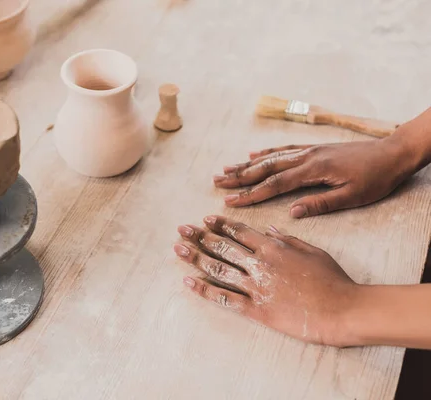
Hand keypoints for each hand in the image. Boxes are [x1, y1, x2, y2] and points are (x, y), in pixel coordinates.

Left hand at [173, 216, 360, 345]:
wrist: (342, 310)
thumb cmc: (332, 279)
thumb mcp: (312, 251)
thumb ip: (287, 239)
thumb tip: (267, 229)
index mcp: (274, 247)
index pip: (239, 231)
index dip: (220, 224)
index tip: (204, 219)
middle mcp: (260, 263)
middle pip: (223, 246)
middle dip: (199, 236)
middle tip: (181, 229)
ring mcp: (256, 286)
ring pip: (218, 268)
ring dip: (195, 257)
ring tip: (178, 248)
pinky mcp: (256, 309)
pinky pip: (224, 298)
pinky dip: (204, 289)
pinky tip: (188, 281)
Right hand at [213, 137, 416, 217]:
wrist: (394, 152)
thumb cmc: (376, 178)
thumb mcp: (353, 196)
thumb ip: (321, 203)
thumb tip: (292, 212)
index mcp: (314, 171)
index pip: (275, 184)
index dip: (251, 193)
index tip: (231, 201)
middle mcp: (306, 158)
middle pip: (266, 167)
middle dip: (240, 177)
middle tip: (217, 182)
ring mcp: (309, 151)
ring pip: (271, 157)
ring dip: (247, 164)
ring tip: (226, 169)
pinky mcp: (314, 148)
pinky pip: (284, 149)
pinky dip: (266, 152)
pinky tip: (253, 154)